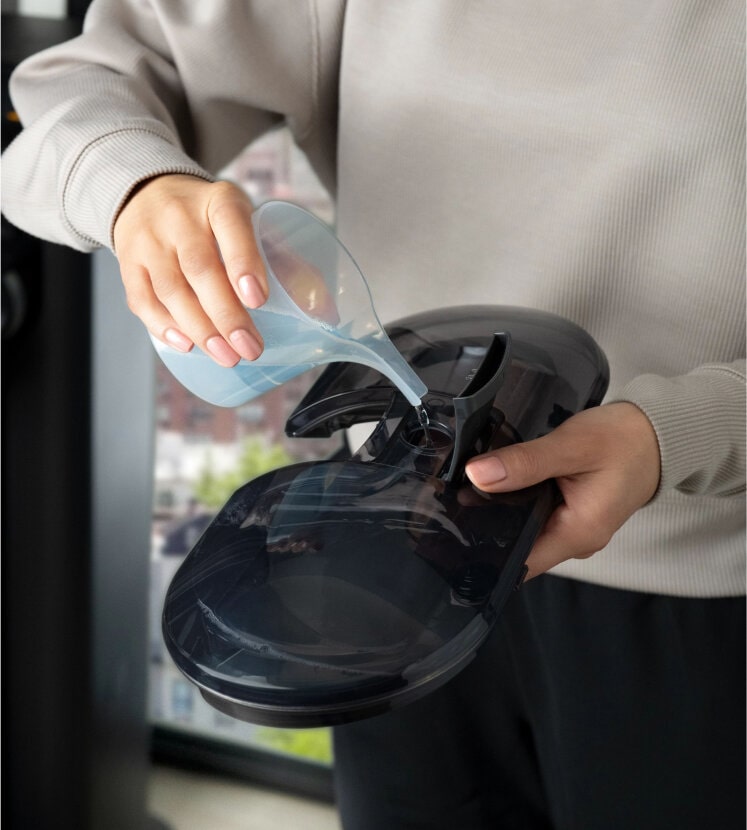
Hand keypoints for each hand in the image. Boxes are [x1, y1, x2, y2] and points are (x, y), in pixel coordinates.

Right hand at [113, 174, 267, 366]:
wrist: (145, 193)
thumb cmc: (211, 218)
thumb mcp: (246, 219)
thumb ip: (280, 257)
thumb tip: (322, 310)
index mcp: (220, 201)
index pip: (230, 225)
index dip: (243, 262)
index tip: (258, 299)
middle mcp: (179, 217)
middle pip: (200, 268)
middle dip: (226, 315)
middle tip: (249, 349)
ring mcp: (149, 240)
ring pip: (171, 290)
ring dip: (200, 329)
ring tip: (226, 357)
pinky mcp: (128, 262)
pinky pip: (142, 299)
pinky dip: (164, 327)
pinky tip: (187, 345)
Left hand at [465, 403, 660, 578]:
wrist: (658, 434)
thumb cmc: (623, 440)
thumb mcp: (572, 446)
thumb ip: (526, 462)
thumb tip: (477, 474)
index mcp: (578, 534)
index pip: (518, 562)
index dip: (482, 552)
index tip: (449, 532)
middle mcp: (575, 541)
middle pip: (517, 548)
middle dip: (483, 530)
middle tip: (445, 506)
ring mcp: (573, 530)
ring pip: (524, 532)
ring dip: (498, 515)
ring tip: (459, 494)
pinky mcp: (569, 515)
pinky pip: (533, 518)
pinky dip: (514, 504)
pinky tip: (491, 487)